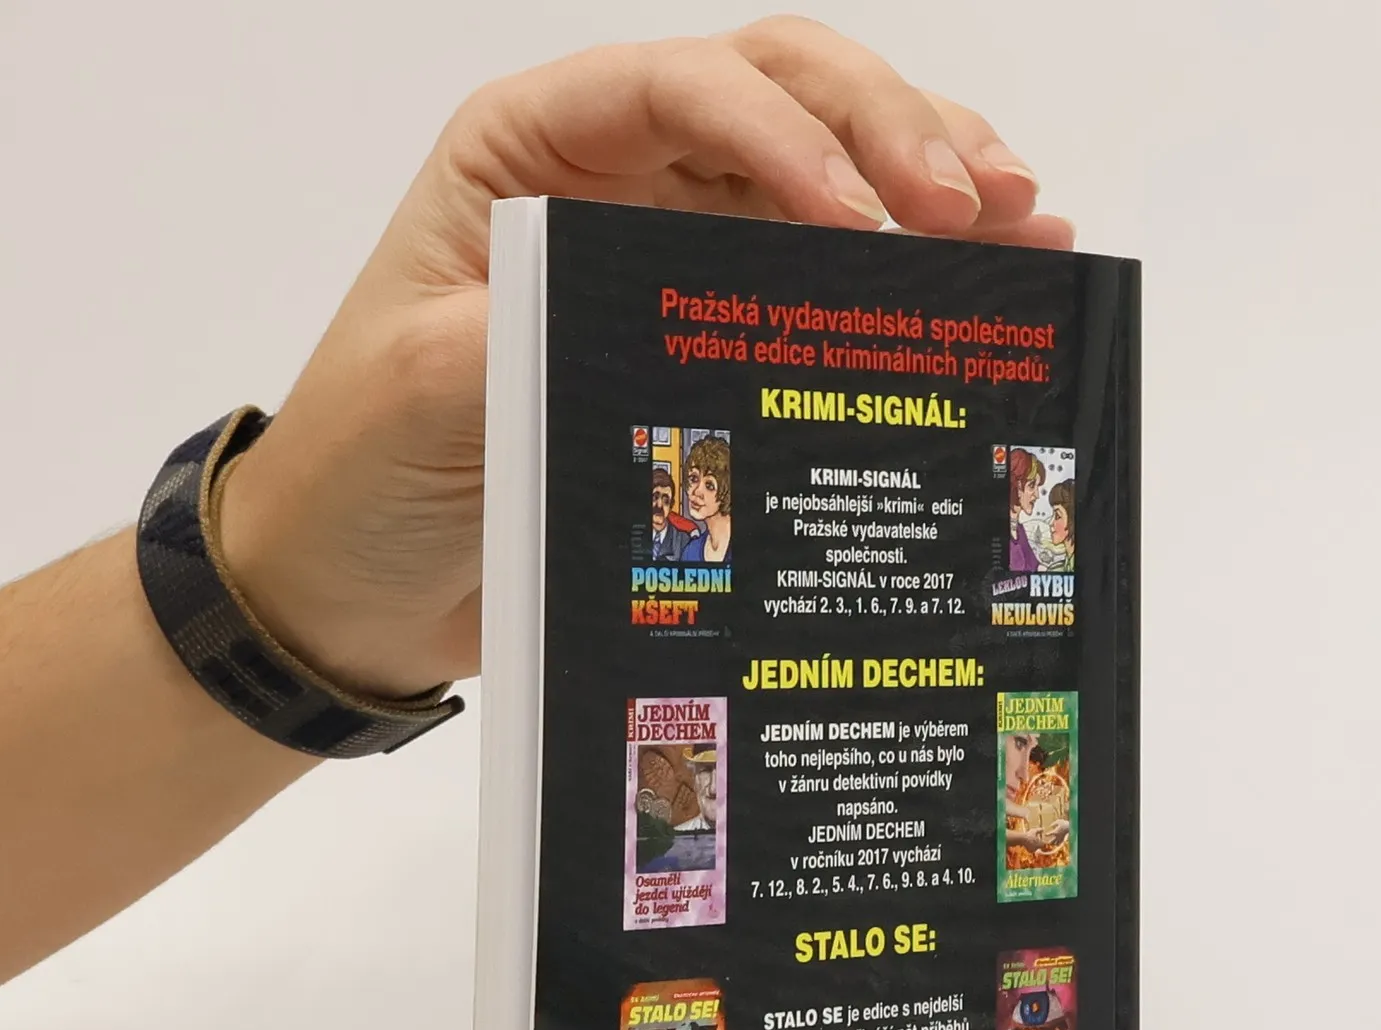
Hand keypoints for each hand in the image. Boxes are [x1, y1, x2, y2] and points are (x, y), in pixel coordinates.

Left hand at [220, 18, 1071, 698]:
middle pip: (780, 95)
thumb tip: (653, 298)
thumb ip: (525, 327)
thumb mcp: (417, 393)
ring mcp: (670, 252)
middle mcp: (611, 179)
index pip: (679, 90)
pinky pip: (822, 277)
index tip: (861, 218)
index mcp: (528, 154)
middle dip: (889, 133)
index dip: (785, 134)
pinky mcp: (709, 336)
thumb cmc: (358, 476)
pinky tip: (996, 271)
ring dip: (928, 178)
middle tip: (982, 204)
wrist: (353, 589)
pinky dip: (908, 269)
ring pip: (825, 168)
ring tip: (1027, 220)